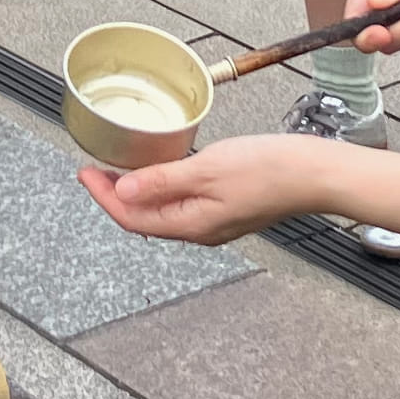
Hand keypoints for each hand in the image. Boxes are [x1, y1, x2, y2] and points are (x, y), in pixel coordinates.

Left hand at [80, 136, 329, 245]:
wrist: (315, 174)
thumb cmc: (269, 170)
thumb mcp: (206, 169)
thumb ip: (162, 180)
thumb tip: (122, 191)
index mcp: (191, 224)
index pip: (132, 217)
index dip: (103, 196)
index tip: (84, 173)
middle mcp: (200, 230)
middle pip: (144, 218)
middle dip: (115, 195)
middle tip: (95, 170)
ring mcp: (215, 221)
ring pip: (163, 211)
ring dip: (139, 191)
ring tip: (121, 168)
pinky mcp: (228, 208)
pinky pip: (183, 203)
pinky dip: (163, 188)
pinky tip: (163, 170)